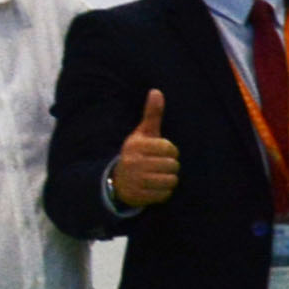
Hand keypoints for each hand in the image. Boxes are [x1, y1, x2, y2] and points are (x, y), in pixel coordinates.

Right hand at [108, 88, 179, 210]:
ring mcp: (135, 181)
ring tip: (158, 176)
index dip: (170, 151)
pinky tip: (154, 187)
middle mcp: (133, 163)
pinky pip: (165, 195)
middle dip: (170, 165)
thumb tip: (156, 91)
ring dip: (168, 179)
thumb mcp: (142, 133)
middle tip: (159, 165)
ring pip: (171, 181)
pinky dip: (163, 192)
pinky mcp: (138, 197)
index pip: (169, 148)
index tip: (161, 152)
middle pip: (172, 165)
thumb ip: (152, 114)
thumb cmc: (136, 153)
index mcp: (136, 146)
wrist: (116, 181)